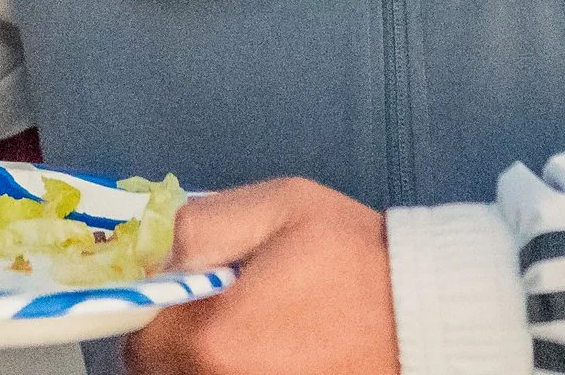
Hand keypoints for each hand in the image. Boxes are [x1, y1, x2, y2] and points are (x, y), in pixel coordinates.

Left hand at [126, 178, 396, 374]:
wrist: (428, 316)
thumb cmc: (360, 261)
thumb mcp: (279, 206)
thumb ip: (203, 221)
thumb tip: (163, 254)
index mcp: (215, 339)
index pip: (137, 341)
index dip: (150, 311)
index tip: (177, 294)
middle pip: (160, 372)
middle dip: (176, 340)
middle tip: (218, 307)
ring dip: (206, 359)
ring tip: (254, 329)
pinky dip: (237, 370)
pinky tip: (275, 349)